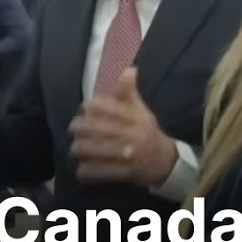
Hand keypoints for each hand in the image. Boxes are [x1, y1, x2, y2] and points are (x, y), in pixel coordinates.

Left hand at [68, 69, 176, 186]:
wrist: (167, 162)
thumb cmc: (148, 132)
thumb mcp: (142, 110)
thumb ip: (129, 92)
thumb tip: (129, 69)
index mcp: (131, 116)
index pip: (99, 106)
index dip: (88, 109)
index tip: (85, 112)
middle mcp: (127, 133)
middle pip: (89, 127)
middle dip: (77, 129)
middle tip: (74, 131)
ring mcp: (124, 154)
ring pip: (88, 149)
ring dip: (78, 149)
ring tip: (77, 149)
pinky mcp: (121, 173)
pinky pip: (95, 171)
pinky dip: (85, 171)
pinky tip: (82, 169)